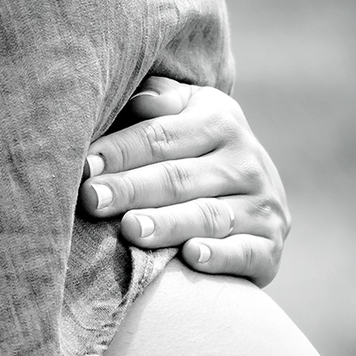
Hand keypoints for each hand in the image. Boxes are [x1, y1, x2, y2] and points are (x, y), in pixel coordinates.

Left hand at [78, 77, 289, 286]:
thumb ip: (161, 100)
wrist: (255, 191)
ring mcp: (262, 206)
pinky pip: (245, 252)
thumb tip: (142, 100)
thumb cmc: (196, 149)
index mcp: (221, 121)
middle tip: (92, 200)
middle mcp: (246, 162)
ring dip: (167, 224)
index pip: (162, 137)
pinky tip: (191, 256)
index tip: (84, 166)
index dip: (121, 151)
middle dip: (131, 189)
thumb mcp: (187, 112)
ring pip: (207, 215)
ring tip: (130, 229)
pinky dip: (219, 255)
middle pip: (178, 178)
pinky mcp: (271, 246)